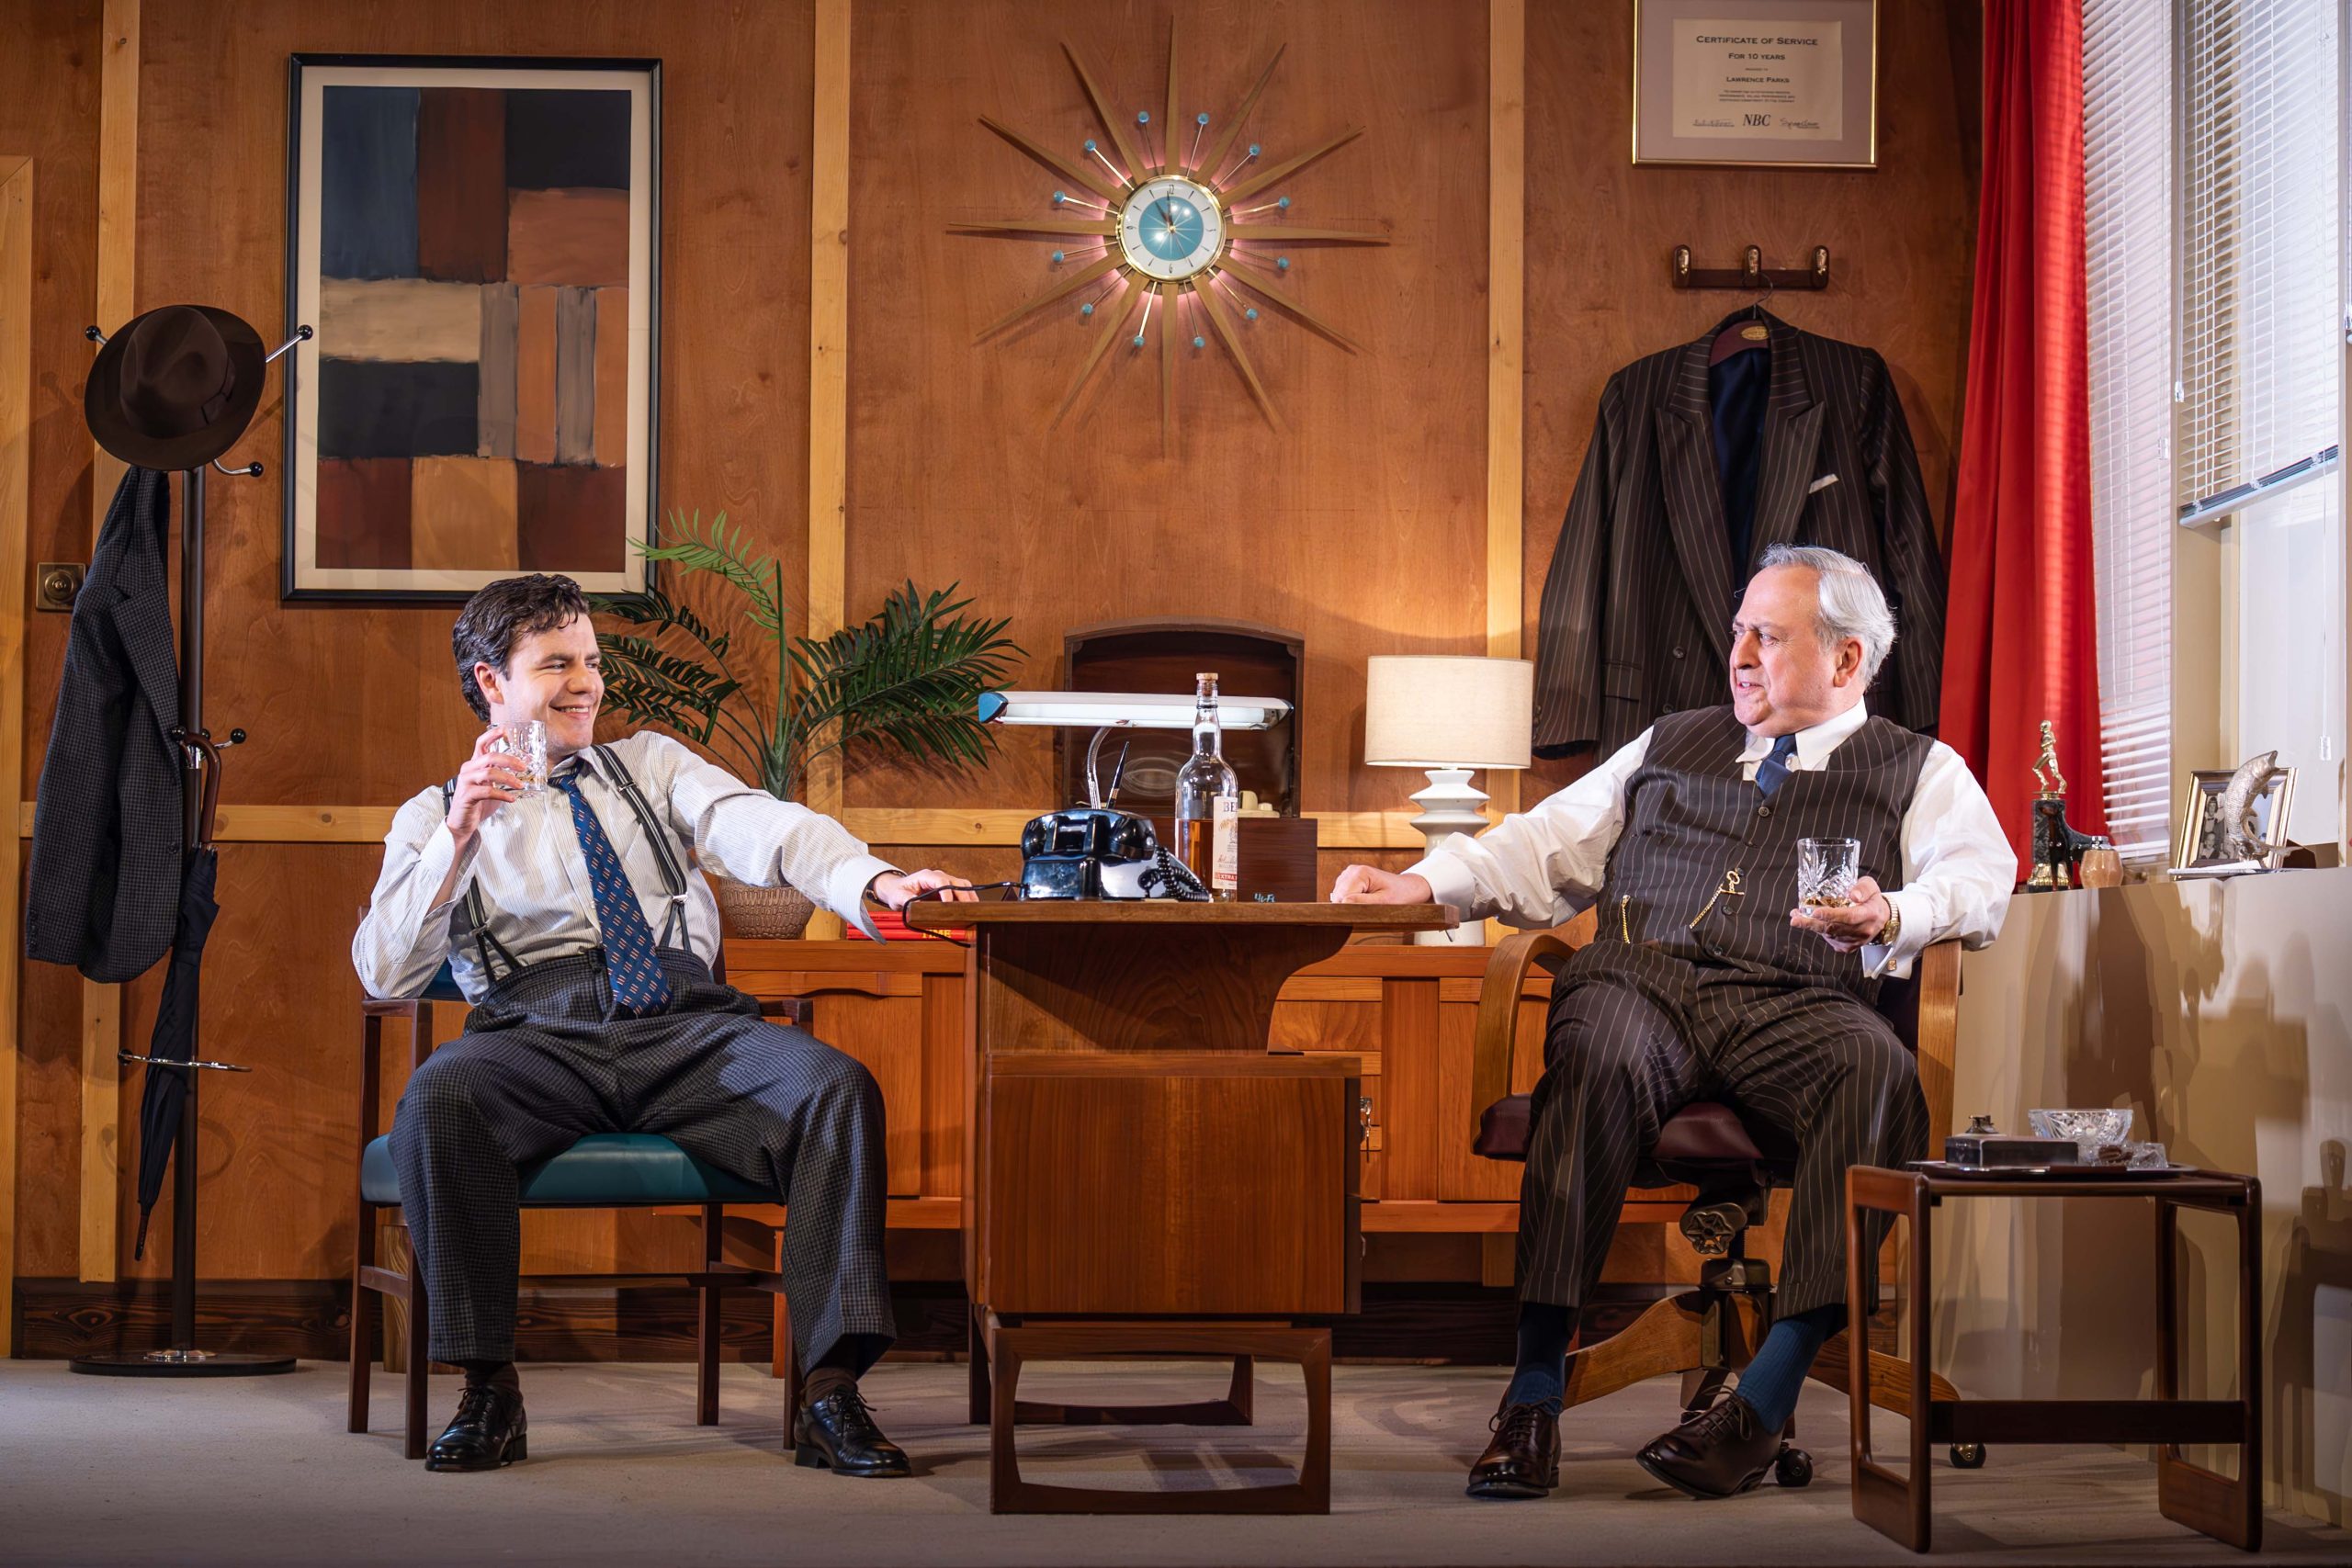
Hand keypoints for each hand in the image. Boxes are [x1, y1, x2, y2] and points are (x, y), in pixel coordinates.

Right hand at [446, 726, 528, 842]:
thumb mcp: (492, 786)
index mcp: (474, 764)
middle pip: (489, 756)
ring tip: (520, 785)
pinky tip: (512, 799)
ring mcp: (466, 782)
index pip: (481, 744)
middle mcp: (468, 770)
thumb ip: (503, 776)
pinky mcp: (467, 796)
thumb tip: (526, 769)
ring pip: (489, 773)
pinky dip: (502, 794)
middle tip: (523, 767)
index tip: (505, 730)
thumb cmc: (478, 803)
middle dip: (509, 760)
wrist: (462, 823)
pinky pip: (487, 791)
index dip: (492, 735)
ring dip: (508, 778)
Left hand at [870, 868, 975, 907]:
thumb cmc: (898, 891)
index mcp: (926, 876)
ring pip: (962, 885)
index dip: (947, 893)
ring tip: (973, 909)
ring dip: (969, 896)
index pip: (941, 881)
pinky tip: (970, 908)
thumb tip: (918, 906)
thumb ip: (907, 900)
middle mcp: (937, 876)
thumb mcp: (898, 897)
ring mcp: (944, 882)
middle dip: (962, 895)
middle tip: (966, 909)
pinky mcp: (947, 889)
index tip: (949, 904)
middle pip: (955, 882)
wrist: (897, 889)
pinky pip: (962, 891)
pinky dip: (968, 898)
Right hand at [1329, 865, 1433, 904]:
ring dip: (1349, 904)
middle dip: (1349, 907)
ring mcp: (1349, 873)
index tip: (1362, 915)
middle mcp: (1352, 870)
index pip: (1342, 897)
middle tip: (1368, 910)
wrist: (1407, 888)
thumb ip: (1361, 902)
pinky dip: (1349, 901)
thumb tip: (1342, 904)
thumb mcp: (1383, 902)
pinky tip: (1363, 900)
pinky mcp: (1348, 879)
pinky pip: (1341, 894)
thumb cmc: (1399, 895)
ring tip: (1367, 904)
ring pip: (1338, 896)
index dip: (1349, 910)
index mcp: (1360, 873)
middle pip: (1338, 896)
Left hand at [1789, 875, 1891, 952]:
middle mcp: (1863, 930)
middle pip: (1835, 928)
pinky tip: (1810, 923)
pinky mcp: (1849, 947)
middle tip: (1795, 918)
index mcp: (1870, 914)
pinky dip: (1818, 932)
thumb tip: (1853, 894)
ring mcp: (1856, 941)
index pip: (1849, 917)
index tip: (1816, 912)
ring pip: (1830, 935)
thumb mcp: (1871, 886)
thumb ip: (1863, 888)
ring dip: (1811, 927)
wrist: (1880, 918)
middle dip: (1812, 923)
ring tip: (1797, 917)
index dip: (1832, 915)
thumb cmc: (1872, 900)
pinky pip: (1830, 940)